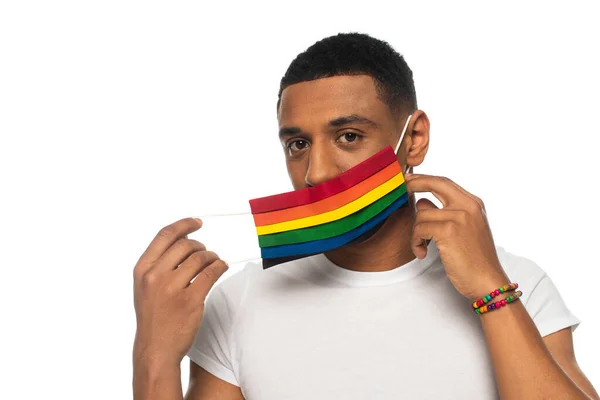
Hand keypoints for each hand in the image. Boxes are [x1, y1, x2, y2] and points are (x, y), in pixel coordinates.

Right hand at [132, 217, 228, 367]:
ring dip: (212, 256)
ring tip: (214, 262)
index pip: (165, 235)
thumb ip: (158, 265)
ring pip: (201, 258)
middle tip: (205, 252)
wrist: (155, 348)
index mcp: (142, 270)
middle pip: (185, 245)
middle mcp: (155, 276)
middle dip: (200, 245)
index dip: (184, 225)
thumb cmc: (153, 317)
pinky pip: (212, 273)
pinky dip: (220, 266)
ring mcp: (172, 288)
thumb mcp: (144, 287)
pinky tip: (222, 267)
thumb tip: (182, 242)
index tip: (197, 223)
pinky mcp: (190, 300)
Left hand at [404, 173, 509, 300]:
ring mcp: (458, 217)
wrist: (487, 281)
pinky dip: (416, 242)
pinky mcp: (448, 231)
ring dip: (415, 233)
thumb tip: (422, 202)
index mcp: (473, 203)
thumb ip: (447, 213)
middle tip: (402, 188)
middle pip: (434, 184)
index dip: (425, 178)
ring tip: (421, 247)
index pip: (445, 182)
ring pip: (421, 214)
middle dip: (414, 183)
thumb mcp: (466, 229)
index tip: (410, 178)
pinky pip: (419, 229)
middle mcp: (468, 206)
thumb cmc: (475, 260)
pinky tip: (422, 253)